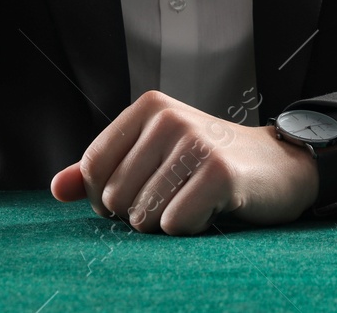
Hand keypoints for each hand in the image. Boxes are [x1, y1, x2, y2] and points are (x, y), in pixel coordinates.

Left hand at [49, 90, 318, 235]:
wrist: (278, 167)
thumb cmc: (209, 164)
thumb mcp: (154, 156)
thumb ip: (103, 170)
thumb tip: (57, 188)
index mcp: (148, 107)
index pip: (93, 166)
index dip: (104, 197)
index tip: (133, 197)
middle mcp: (169, 117)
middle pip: (116, 196)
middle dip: (139, 212)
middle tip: (174, 197)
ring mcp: (195, 142)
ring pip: (143, 215)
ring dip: (165, 223)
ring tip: (193, 201)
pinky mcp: (219, 172)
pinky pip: (175, 224)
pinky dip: (190, 229)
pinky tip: (212, 209)